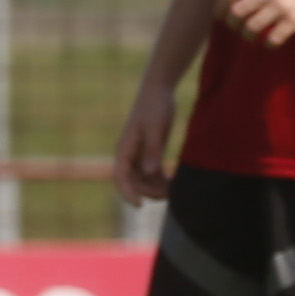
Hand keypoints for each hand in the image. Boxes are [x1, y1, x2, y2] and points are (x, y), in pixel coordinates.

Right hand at [112, 80, 176, 207]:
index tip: (140, 205)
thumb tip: (149, 172)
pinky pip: (152, 173)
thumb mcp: (155, 128)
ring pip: (143, 180)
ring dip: (155, 188)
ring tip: (174, 189)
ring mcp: (140, 154)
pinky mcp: (150, 152)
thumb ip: (152, 150)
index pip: (120, 177)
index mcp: (124, 149)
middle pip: (133, 182)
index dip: (127, 193)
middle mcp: (129, 154)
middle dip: (148, 192)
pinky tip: (174, 183)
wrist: (158, 90)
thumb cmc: (154, 106)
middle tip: (169, 194)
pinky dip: (161, 181)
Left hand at [220, 0, 294, 46]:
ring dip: (248, 36)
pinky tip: (270, 45)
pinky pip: (273, 38)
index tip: (219, 18)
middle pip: (236, 13)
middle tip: (237, 29)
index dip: (220, 8)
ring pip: (251, 28)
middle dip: (232, 24)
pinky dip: (268, 44)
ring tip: (251, 38)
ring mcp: (280, 5)